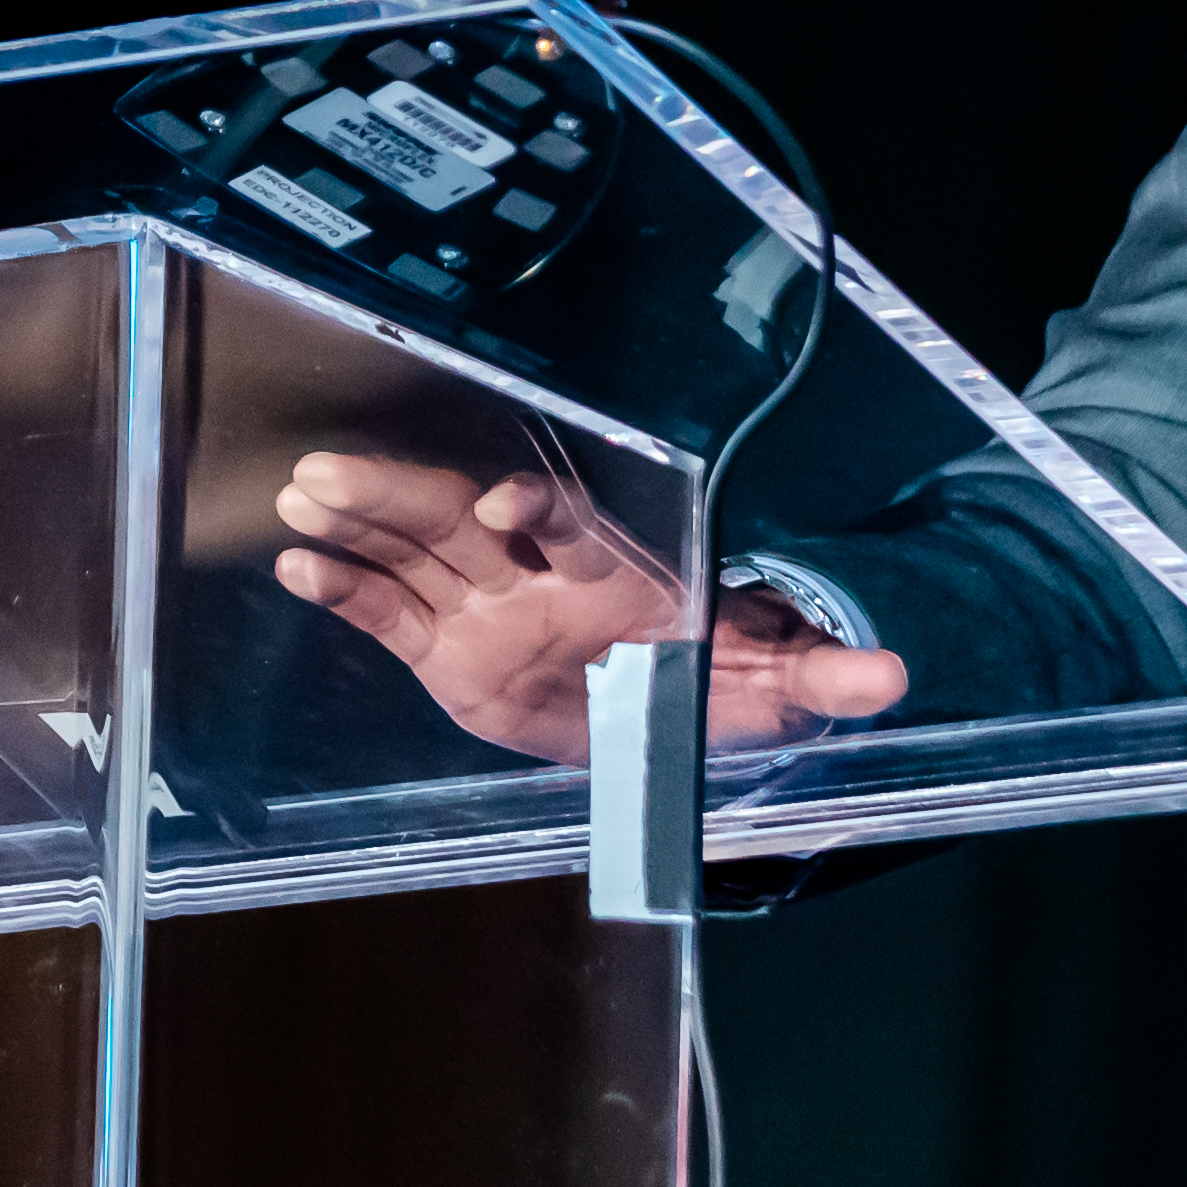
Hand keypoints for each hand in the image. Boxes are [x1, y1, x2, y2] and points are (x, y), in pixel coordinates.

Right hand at [271, 451, 911, 763]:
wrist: (674, 713)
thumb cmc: (721, 682)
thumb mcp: (779, 689)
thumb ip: (825, 678)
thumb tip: (894, 674)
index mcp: (612, 575)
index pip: (569, 525)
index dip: (538, 507)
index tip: (505, 503)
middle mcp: (536, 578)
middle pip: (460, 522)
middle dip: (401, 496)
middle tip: (332, 473)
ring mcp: (486, 611)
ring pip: (413, 552)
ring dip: (357, 522)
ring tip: (296, 495)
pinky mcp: (450, 654)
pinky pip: (390, 617)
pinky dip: (344, 590)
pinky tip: (293, 566)